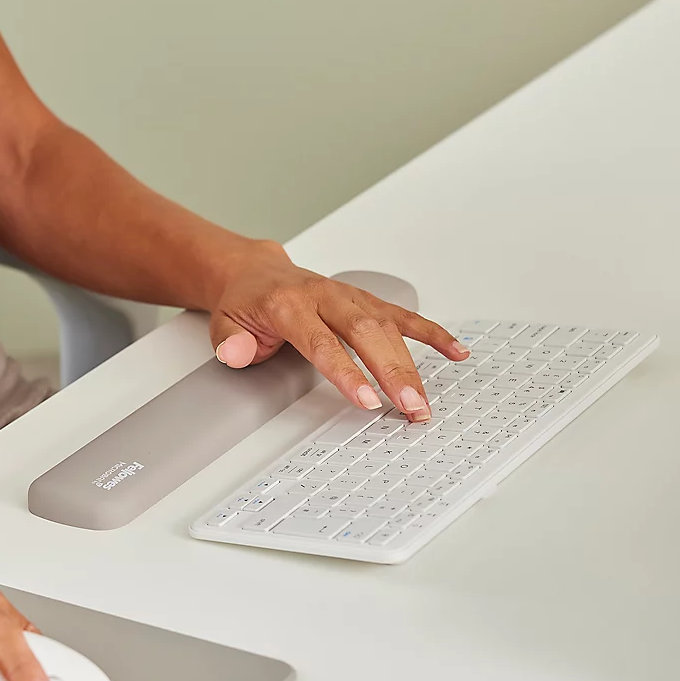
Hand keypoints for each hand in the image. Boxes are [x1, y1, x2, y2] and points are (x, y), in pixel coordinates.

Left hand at [208, 242, 468, 421]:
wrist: (255, 272)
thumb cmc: (245, 304)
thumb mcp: (223, 325)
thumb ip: (231, 342)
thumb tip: (238, 353)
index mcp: (289, 305)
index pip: (323, 342)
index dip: (347, 372)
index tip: (367, 400)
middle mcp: (325, 296)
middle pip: (366, 334)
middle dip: (392, 373)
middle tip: (410, 408)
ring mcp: (349, 297)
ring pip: (389, 327)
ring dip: (412, 365)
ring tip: (424, 402)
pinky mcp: (366, 300)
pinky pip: (403, 315)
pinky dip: (431, 333)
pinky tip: (456, 352)